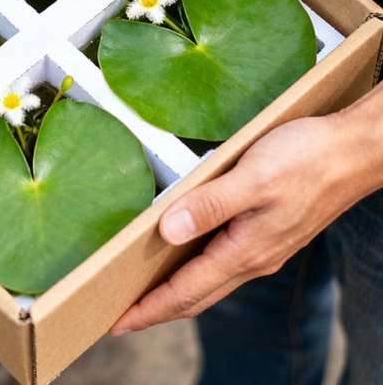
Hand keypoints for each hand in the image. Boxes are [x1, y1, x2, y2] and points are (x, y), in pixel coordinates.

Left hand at [111, 86, 382, 334]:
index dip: (150, 309)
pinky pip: (223, 260)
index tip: (118, 322)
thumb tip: (167, 231)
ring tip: (144, 287)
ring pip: (210, 279)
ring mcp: (263, 246)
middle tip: (121, 314)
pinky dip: (196, 266)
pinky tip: (184, 251)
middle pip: (196, 294)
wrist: (356, 152)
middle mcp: (253, 257)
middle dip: (158, 308)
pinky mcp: (268, 230)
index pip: (187, 292)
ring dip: (177, 289)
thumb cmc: (306, 159)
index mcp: (246, 251)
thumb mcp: (252, 177)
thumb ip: (209, 205)